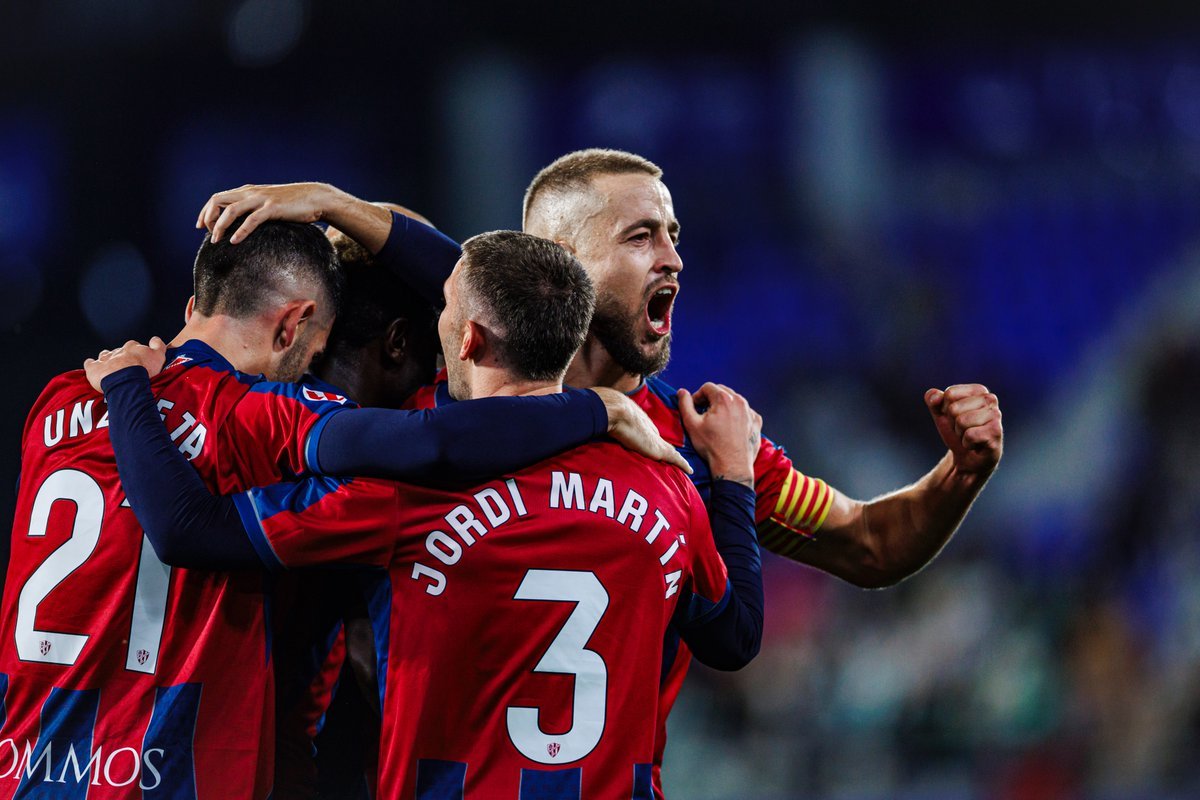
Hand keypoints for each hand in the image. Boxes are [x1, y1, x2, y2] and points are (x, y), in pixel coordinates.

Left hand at [84, 337, 167, 391]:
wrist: (127, 381)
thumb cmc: (143, 370)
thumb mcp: (159, 357)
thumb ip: (158, 346)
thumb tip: (155, 339)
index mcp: (132, 347)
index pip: (134, 346)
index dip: (136, 352)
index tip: (138, 359)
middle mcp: (118, 351)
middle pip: (119, 351)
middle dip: (121, 357)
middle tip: (125, 366)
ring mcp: (105, 359)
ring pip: (104, 355)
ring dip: (106, 359)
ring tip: (109, 366)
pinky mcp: (94, 368)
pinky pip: (90, 363)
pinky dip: (90, 364)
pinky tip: (92, 365)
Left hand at [197, 182, 346, 243]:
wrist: (315, 197)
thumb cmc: (293, 204)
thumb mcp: (269, 203)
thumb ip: (255, 209)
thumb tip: (243, 224)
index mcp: (247, 191)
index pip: (218, 198)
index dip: (206, 212)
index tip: (202, 227)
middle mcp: (250, 192)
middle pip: (218, 200)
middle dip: (208, 218)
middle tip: (208, 235)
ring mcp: (261, 199)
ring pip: (231, 210)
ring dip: (220, 226)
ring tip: (217, 241)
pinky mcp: (272, 208)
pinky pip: (251, 220)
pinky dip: (240, 231)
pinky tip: (234, 241)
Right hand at [590, 388, 691, 473]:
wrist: (616, 411)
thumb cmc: (611, 413)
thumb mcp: (614, 420)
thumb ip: (615, 425)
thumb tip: (605, 427)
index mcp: (642, 424)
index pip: (652, 435)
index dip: (655, 441)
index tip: (658, 447)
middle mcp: (651, 431)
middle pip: (662, 443)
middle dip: (668, 450)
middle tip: (675, 458)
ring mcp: (656, 440)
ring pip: (670, 450)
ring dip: (677, 457)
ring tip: (684, 466)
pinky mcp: (659, 449)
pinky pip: (675, 458)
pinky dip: (682, 464)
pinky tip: (689, 471)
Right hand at [678, 383, 760, 487]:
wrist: (732, 466)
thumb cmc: (711, 446)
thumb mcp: (692, 425)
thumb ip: (685, 404)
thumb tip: (682, 392)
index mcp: (724, 399)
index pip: (708, 387)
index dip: (698, 396)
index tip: (695, 408)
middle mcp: (740, 401)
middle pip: (722, 391)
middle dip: (711, 399)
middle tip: (705, 414)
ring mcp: (750, 412)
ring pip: (734, 400)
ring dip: (724, 406)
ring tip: (717, 421)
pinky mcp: (756, 422)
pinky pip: (745, 411)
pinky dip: (737, 415)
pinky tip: (730, 427)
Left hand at [925, 384, 1002, 475]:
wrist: (968, 457)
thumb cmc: (957, 431)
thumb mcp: (940, 414)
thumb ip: (932, 400)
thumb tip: (934, 397)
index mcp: (978, 390)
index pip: (949, 394)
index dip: (945, 409)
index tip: (955, 417)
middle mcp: (990, 399)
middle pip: (953, 409)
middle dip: (953, 423)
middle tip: (963, 430)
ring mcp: (995, 415)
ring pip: (961, 422)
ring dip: (960, 434)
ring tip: (969, 436)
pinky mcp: (996, 432)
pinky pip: (969, 436)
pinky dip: (967, 443)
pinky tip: (976, 444)